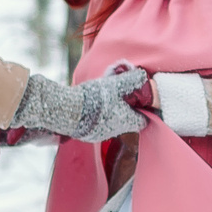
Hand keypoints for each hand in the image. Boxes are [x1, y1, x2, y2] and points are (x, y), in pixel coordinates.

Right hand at [12, 68, 150, 142]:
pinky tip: (92, 106)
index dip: (143, 110)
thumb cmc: (95, 97)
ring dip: (112, 113)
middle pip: (127, 122)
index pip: (144, 121)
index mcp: (126, 121)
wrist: (67, 110)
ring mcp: (100, 135)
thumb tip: (142, 76)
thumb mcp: (115, 84)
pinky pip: (98, 127)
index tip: (139, 99)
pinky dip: (99, 118)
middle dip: (126, 110)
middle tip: (121, 96)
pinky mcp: (87, 135)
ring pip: (113, 124)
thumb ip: (131, 80)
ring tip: (105, 99)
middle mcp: (115, 132)